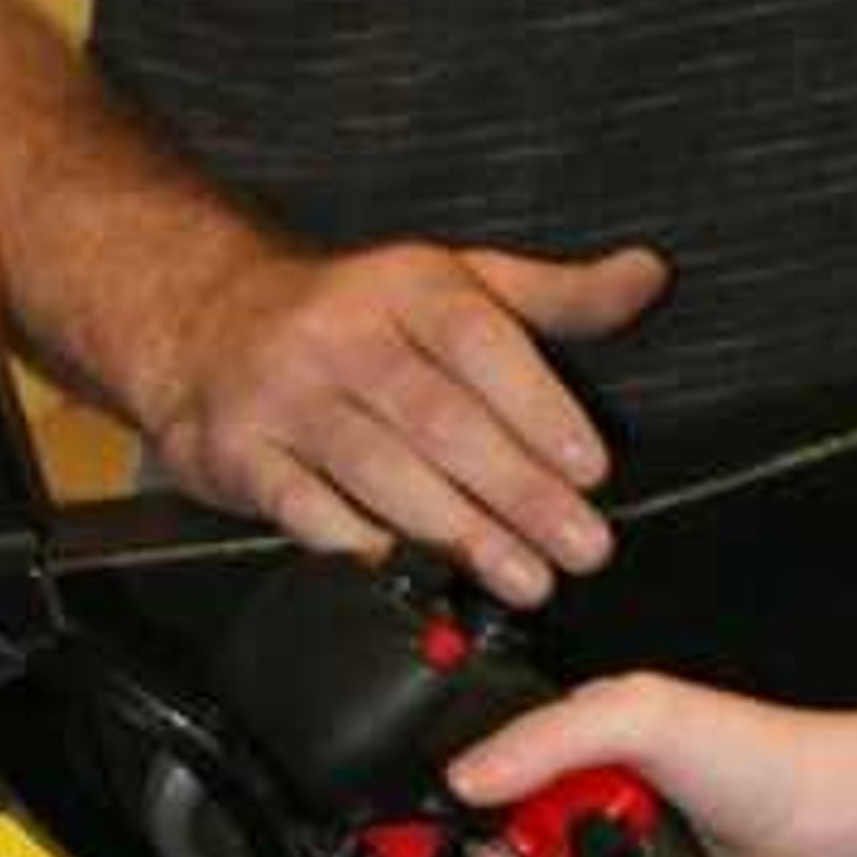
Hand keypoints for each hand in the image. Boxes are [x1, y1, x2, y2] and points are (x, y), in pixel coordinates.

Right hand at [128, 228, 668, 608]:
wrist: (205, 325)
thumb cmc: (358, 318)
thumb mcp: (457, 284)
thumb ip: (555, 296)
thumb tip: (650, 277)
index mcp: (405, 285)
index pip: (479, 342)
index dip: (539, 407)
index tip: (593, 468)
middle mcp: (340, 334)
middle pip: (438, 418)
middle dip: (518, 490)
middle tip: (581, 546)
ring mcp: (284, 394)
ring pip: (378, 468)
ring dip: (458, 531)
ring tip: (524, 578)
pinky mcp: (238, 452)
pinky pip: (303, 507)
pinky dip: (360, 546)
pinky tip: (413, 579)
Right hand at [447, 671, 856, 856]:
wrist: (837, 831)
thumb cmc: (764, 757)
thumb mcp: (645, 718)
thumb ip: (552, 739)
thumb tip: (470, 774)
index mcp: (587, 734)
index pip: (500, 777)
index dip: (479, 822)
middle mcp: (601, 789)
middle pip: (514, 846)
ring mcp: (625, 848)